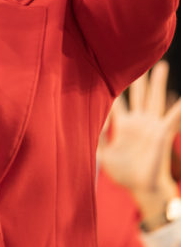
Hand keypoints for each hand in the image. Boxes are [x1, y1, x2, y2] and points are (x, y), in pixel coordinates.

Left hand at [98, 62, 180, 222]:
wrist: (142, 188)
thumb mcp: (103, 155)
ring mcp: (151, 126)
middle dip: (137, 78)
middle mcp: (138, 122)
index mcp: (123, 125)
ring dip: (158, 83)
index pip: (116, 101)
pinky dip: (178, 109)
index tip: (104, 69)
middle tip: (135, 58)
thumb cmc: (124, 173)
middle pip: (137, 94)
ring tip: (161, 66)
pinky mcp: (161, 133)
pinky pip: (172, 119)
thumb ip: (94, 139)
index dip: (110, 88)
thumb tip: (77, 124)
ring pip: (154, 99)